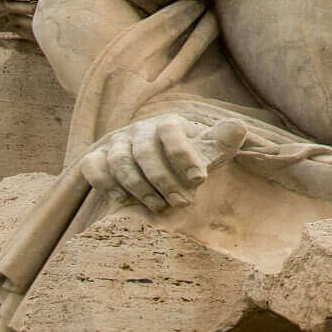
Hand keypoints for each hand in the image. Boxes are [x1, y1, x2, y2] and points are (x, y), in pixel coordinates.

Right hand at [78, 113, 213, 213]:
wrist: (154, 163)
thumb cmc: (186, 158)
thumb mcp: (207, 149)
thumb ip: (222, 140)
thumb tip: (238, 127)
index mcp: (168, 123)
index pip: (171, 130)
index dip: (183, 155)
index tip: (200, 180)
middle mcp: (139, 130)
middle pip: (145, 151)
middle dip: (164, 180)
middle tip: (181, 202)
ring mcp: (116, 143)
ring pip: (119, 162)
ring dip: (138, 187)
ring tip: (159, 207)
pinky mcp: (96, 157)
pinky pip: (92, 167)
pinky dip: (106, 183)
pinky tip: (123, 200)